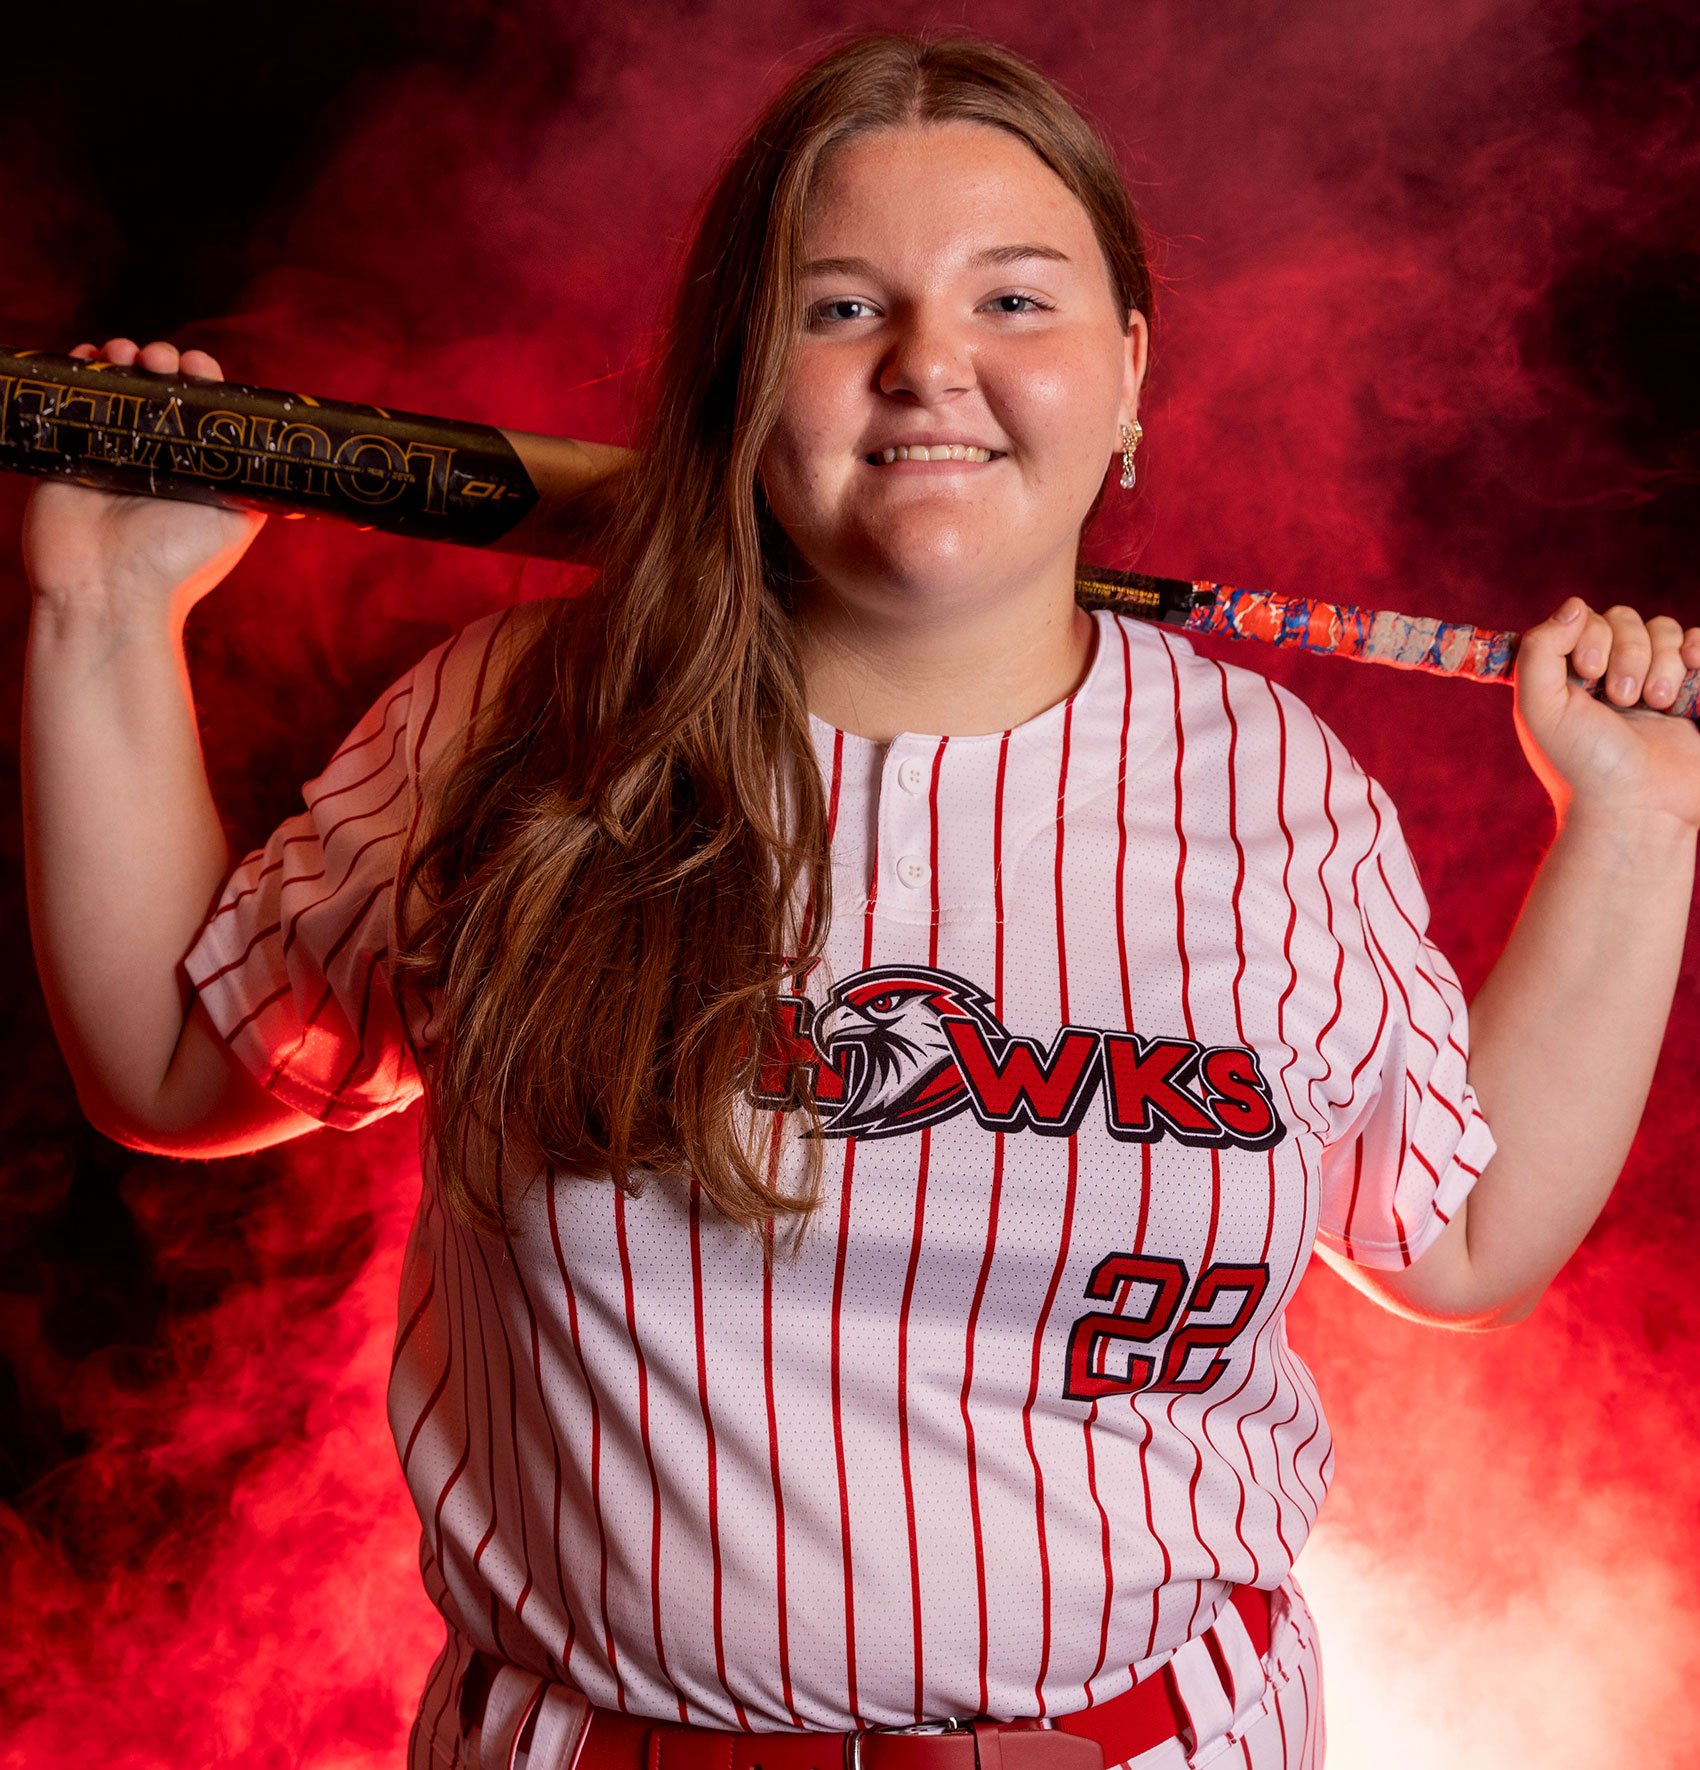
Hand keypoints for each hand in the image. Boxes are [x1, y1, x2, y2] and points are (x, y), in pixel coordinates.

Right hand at [21, 337, 265, 619]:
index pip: (200, 403)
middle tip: (162, 363)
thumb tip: (298, 475)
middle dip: (163, 361)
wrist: (112, 589)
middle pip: (159, 385)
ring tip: (128, 357)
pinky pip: (74, 396)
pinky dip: (81, 368)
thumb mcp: (238, 523)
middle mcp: (154, 451)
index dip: (202, 376)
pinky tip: (92, 357)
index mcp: (194, 463)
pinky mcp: (69, 447)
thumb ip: (262, 491)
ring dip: (125, 358)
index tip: (200, 368)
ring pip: (117, 384)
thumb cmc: (179, 563)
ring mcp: (110, 446)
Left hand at [1512, 598, 1699, 830]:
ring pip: (1664, 629)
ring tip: (1653, 704)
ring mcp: (1650, 680)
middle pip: (1626, 618)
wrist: (1640, 810)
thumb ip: (1539, 651)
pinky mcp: (1689, 692)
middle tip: (1624, 701)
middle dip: (1628, 654)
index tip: (1587, 675)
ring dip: (1661, 662)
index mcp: (1565, 675)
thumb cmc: (1583, 765)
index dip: (1591, 636)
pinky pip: (1698, 643)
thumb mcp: (1540, 710)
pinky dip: (1697, 650)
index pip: (1583, 618)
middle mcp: (1606, 674)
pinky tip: (1685, 678)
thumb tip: (1574, 604)